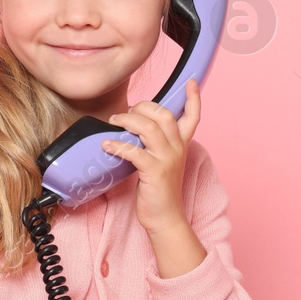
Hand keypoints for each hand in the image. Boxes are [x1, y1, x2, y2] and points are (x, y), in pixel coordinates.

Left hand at [101, 78, 199, 234]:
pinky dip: (117, 145)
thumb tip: (134, 127)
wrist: (165, 217)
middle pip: (164, 115)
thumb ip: (156, 143)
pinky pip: (134, 151)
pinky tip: (107, 144)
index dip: (193, 98)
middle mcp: (177, 149)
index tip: (191, 82)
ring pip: (149, 128)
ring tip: (114, 121)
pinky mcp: (154, 171)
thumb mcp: (164, 162)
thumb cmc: (160, 190)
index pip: (192, 116)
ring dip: (128, 120)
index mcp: (182, 145)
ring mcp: (167, 159)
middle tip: (128, 111)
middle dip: (144, 106)